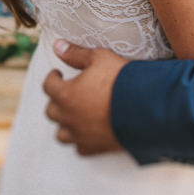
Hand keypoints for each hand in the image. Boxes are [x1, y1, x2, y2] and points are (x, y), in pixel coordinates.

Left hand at [43, 40, 126, 154]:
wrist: (145, 108)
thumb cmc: (121, 79)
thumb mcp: (100, 58)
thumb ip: (76, 54)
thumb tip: (57, 46)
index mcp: (66, 94)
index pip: (48, 85)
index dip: (52, 78)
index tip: (58, 73)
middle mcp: (68, 117)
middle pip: (51, 111)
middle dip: (57, 100)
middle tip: (67, 92)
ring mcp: (80, 135)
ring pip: (61, 133)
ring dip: (65, 123)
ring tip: (74, 115)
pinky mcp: (95, 147)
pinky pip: (80, 148)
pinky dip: (81, 140)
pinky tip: (88, 132)